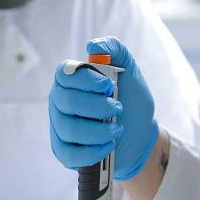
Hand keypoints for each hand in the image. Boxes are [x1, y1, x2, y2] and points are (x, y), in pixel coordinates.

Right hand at [49, 37, 158, 179]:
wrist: (140, 133)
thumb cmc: (131, 99)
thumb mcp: (130, 70)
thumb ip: (115, 50)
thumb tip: (93, 45)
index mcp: (71, 79)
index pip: (65, 74)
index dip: (85, 80)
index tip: (108, 85)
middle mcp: (60, 101)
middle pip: (66, 102)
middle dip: (97, 107)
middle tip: (118, 108)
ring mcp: (59, 127)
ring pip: (69, 129)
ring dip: (98, 131)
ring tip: (117, 129)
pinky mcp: (64, 151)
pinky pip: (69, 154)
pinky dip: (92, 152)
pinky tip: (108, 146)